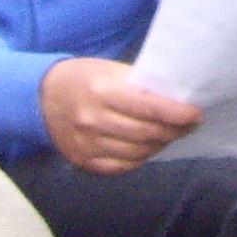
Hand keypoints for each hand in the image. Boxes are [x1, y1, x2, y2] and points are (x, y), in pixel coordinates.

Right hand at [42, 57, 200, 173]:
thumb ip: (140, 85)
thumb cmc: (85, 79)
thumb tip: (177, 100)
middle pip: (147, 133)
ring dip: (160, 144)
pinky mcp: (82, 161)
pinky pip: (121, 167)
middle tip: (188, 125)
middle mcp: (92, 120)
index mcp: (102, 91)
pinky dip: (140, 158)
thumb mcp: (111, 70)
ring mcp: (86, 144)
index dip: (177, 114)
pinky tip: (148, 147)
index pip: (149, 108)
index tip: (196, 115)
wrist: (41, 98)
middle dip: (175, 130)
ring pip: (138, 153)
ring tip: (169, 134)